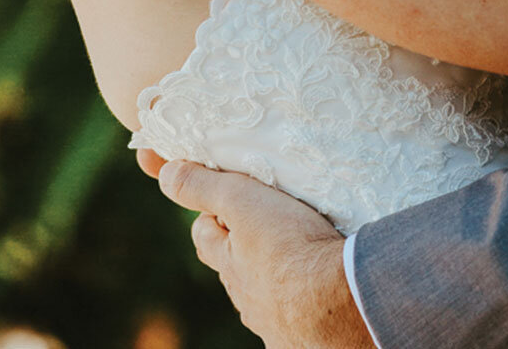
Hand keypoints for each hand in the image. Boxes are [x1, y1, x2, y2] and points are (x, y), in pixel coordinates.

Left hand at [138, 151, 372, 348]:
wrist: (343, 300)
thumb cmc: (291, 246)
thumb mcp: (242, 201)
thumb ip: (202, 186)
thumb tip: (165, 175)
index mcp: (228, 265)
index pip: (204, 236)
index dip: (211, 213)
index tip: (226, 199)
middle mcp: (245, 298)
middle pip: (232, 266)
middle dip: (240, 245)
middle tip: (264, 221)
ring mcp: (272, 323)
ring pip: (262, 292)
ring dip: (270, 273)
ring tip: (294, 253)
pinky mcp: (301, 339)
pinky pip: (293, 316)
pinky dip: (298, 300)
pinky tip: (313, 287)